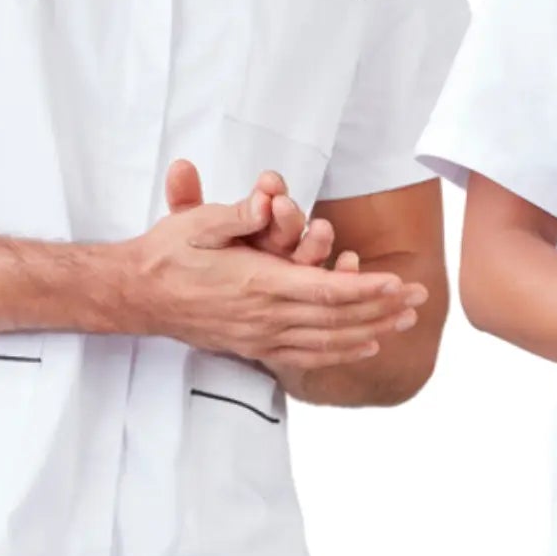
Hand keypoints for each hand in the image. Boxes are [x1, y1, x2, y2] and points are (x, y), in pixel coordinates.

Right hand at [129, 158, 422, 371]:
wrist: (135, 294)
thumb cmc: (168, 252)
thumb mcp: (198, 222)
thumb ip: (238, 213)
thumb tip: (269, 199)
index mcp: (257, 283)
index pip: (325, 292)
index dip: (367, 290)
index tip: (400, 284)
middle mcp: (264, 316)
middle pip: (337, 319)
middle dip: (383, 310)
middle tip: (421, 300)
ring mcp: (259, 337)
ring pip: (327, 341)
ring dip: (370, 332)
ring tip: (404, 323)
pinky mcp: (253, 347)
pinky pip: (306, 356)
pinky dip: (340, 352)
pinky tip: (364, 345)